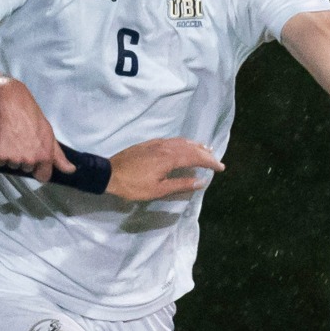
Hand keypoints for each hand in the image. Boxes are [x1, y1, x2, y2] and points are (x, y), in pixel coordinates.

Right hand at [0, 75, 73, 180]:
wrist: (11, 103)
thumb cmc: (31, 116)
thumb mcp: (49, 134)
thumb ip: (59, 156)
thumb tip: (71, 170)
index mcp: (45, 156)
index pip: (43, 177)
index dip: (38, 169)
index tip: (34, 159)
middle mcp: (31, 160)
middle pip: (26, 169)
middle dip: (23, 159)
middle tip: (21, 141)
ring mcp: (15, 159)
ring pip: (12, 165)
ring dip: (11, 156)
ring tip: (12, 138)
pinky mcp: (0, 156)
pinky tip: (3, 139)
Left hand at [104, 138, 224, 201]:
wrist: (109, 174)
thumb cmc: (133, 186)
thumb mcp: (158, 190)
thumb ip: (181, 185)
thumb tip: (201, 181)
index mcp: (170, 158)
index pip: (196, 157)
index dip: (210, 162)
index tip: (221, 168)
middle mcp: (166, 147)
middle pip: (191, 147)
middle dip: (205, 153)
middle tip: (216, 160)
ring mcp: (157, 143)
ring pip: (181, 141)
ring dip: (195, 146)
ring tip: (205, 150)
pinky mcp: (149, 144)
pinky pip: (172, 140)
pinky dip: (183, 143)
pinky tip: (183, 146)